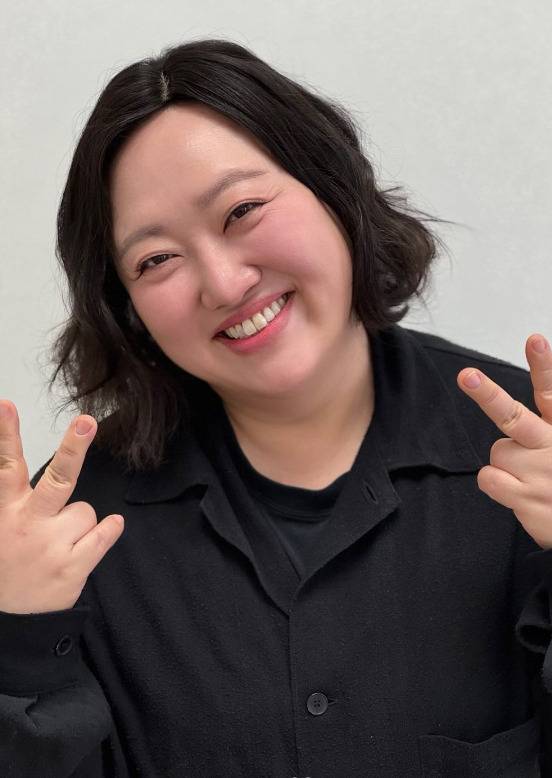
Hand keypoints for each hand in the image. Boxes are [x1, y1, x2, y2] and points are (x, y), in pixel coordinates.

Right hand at [0, 400, 124, 613]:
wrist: (8, 623)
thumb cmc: (8, 565)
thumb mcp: (1, 528)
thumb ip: (13, 497)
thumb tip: (23, 463)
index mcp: (6, 511)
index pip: (7, 466)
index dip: (5, 434)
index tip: (6, 405)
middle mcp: (29, 524)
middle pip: (58, 479)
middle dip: (73, 448)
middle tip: (85, 421)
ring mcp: (52, 547)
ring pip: (87, 511)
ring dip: (79, 524)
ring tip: (58, 545)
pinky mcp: (72, 568)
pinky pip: (105, 533)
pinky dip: (107, 531)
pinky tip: (92, 539)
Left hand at [457, 334, 551, 549]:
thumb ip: (546, 424)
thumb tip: (513, 425)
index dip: (544, 365)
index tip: (534, 340)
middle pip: (513, 416)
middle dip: (487, 395)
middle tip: (466, 375)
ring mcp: (540, 475)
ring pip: (497, 451)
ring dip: (508, 464)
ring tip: (532, 478)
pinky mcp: (527, 499)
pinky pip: (489, 478)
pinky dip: (498, 485)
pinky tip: (521, 493)